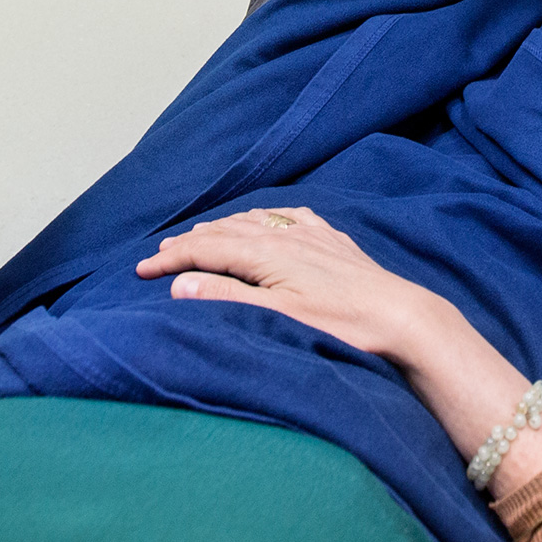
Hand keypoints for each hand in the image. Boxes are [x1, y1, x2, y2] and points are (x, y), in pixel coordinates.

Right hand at [137, 207, 437, 360]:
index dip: (171, 258)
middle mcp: (287, 234)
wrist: (401, 316)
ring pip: (255, 220)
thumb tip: (179, 283)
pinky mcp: (333, 240)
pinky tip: (266, 220)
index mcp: (268, 252)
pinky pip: (288, 217)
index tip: (141, 269)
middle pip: (226, 231)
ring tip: (202, 235)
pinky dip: (264, 218)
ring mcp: (312, 233)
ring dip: (223, 227)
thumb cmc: (342, 324)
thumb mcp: (278, 317)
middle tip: (160, 253)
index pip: (206, 249)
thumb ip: (228, 297)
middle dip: (190, 241)